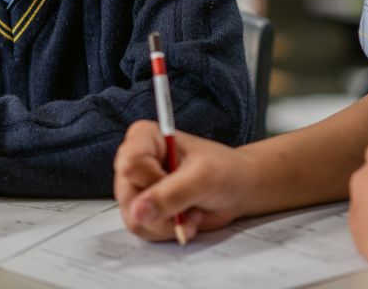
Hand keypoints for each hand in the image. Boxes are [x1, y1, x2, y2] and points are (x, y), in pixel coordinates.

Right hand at [113, 120, 254, 241]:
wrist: (239, 189)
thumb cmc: (225, 171)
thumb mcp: (202, 178)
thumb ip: (170, 194)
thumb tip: (138, 212)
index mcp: (145, 138)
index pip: (130, 163)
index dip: (152, 180)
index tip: (174, 179)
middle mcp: (136, 161)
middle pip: (128, 194)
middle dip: (162, 208)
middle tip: (187, 200)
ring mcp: (139, 188)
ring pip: (134, 217)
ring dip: (167, 222)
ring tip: (191, 209)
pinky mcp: (145, 210)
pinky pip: (144, 230)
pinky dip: (168, 230)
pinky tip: (186, 219)